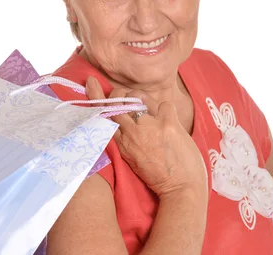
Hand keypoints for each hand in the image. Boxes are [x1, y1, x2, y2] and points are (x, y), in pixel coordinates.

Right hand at [86, 76, 207, 198]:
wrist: (181, 190)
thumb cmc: (158, 177)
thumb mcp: (133, 160)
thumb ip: (126, 139)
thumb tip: (124, 120)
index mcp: (121, 142)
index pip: (104, 114)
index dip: (97, 96)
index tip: (91, 82)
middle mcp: (132, 132)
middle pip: (120, 100)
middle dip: (121, 94)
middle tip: (127, 97)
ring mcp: (150, 126)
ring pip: (139, 97)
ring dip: (142, 99)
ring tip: (148, 110)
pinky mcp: (169, 124)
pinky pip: (164, 104)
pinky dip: (166, 109)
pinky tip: (168, 120)